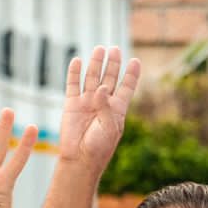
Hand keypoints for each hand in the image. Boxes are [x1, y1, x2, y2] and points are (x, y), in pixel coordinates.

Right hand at [58, 47, 139, 178]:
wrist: (80, 158)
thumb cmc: (100, 146)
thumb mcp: (110, 127)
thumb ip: (106, 107)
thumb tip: (100, 87)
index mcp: (117, 108)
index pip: (126, 87)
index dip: (131, 74)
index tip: (136, 60)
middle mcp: (103, 102)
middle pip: (109, 78)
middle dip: (112, 64)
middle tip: (115, 49)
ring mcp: (87, 101)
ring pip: (91, 77)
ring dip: (95, 63)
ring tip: (99, 49)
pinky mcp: (71, 104)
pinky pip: (73, 85)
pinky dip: (74, 72)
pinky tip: (77, 60)